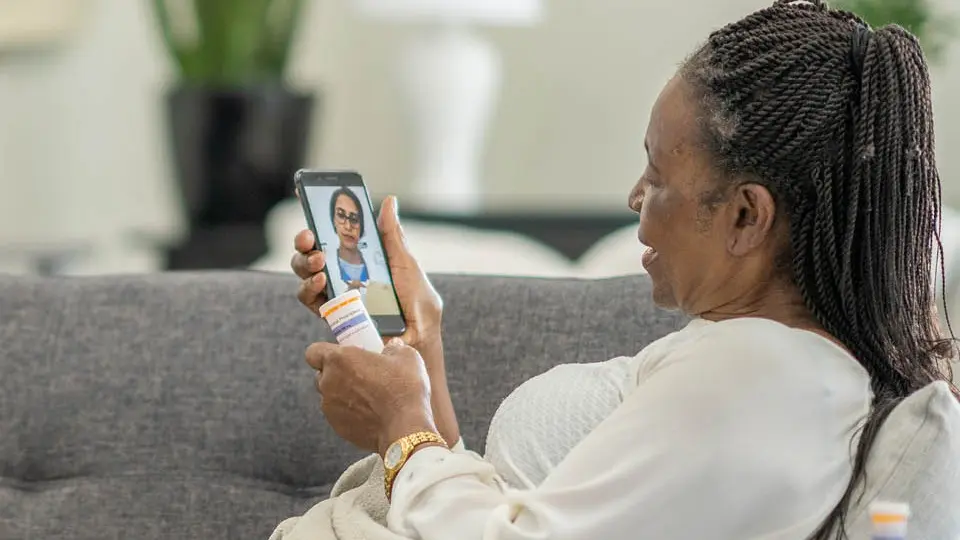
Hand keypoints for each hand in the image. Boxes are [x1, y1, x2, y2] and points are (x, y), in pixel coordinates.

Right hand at [292, 196, 442, 350]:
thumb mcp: (406, 264)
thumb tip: (389, 201)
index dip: (318, 223)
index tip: (311, 210)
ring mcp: (335, 295)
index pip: (332, 237)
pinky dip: (310, 288)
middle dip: (305, 243)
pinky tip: (320, 281)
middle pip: (312, 253)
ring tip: (319, 262)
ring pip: (305, 274)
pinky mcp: (332, 315)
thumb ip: (392, 236)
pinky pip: (310, 299)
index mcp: (360, 259)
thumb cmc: (417, 303)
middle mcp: (343, 275)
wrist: (418, 339)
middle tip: (310, 238)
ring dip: (305, 264)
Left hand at [306, 338, 437, 453]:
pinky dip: (350, 413)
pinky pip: (339, 415)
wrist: (405, 428)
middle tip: (359, 373)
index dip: (324, 352)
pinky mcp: (338, 427)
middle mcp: (328, 382)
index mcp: (339, 359)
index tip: (342, 354)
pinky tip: (371, 413)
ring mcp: (330, 407)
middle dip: (336, 373)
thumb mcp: (406, 357)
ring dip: (343, 394)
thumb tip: (392, 347)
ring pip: (329, 396)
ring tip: (368, 396)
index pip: (313, 352)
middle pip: (321, 374)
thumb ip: (393, 348)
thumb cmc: (404, 388)